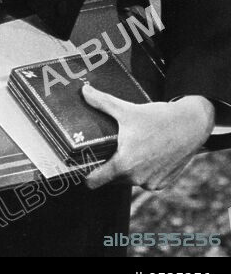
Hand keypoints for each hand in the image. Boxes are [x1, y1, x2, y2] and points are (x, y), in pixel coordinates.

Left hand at [83, 83, 214, 190]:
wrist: (191, 126)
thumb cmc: (157, 119)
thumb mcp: (126, 109)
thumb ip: (102, 102)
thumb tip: (84, 91)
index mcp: (124, 165)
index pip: (96, 181)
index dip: (86, 175)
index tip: (82, 167)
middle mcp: (137, 178)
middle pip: (112, 178)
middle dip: (109, 166)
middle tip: (108, 148)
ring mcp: (151, 183)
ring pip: (129, 178)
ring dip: (127, 168)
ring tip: (129, 148)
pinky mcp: (163, 183)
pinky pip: (145, 180)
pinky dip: (143, 170)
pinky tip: (145, 154)